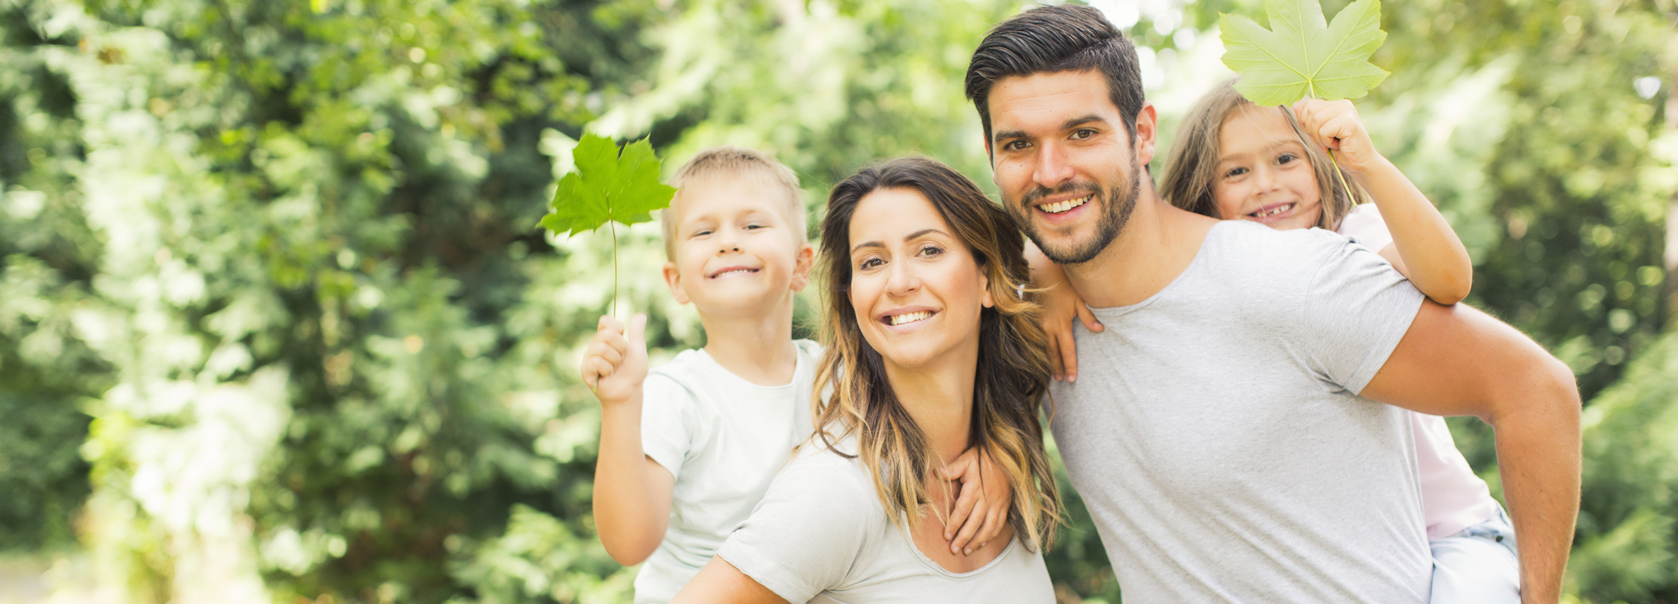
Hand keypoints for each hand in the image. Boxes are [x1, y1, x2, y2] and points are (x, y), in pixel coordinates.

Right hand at [580, 313, 648, 406]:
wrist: (629, 391)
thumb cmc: (632, 371)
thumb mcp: (638, 349)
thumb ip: (637, 332)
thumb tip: (641, 315)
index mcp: (606, 337)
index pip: (605, 321)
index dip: (618, 329)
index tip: (624, 342)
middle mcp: (595, 344)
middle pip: (607, 334)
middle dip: (621, 348)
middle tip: (620, 359)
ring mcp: (589, 356)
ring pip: (602, 348)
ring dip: (614, 360)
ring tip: (613, 369)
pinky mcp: (585, 369)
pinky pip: (596, 361)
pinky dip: (607, 369)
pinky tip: (606, 375)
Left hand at [941, 446, 1012, 554]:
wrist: (1006, 455)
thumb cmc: (982, 458)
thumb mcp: (966, 459)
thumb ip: (952, 469)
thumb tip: (936, 473)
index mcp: (974, 489)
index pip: (962, 511)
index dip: (954, 524)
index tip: (946, 536)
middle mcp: (987, 499)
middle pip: (974, 523)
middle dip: (964, 538)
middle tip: (954, 549)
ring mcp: (997, 504)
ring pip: (988, 527)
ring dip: (977, 541)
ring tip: (967, 551)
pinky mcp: (1004, 505)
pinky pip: (999, 524)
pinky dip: (991, 535)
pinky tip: (983, 543)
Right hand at [1027, 241, 1101, 380]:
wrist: (1042, 271)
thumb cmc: (1064, 283)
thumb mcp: (1080, 299)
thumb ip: (1088, 317)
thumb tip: (1099, 330)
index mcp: (1060, 324)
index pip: (1067, 350)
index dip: (1070, 365)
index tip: (1072, 378)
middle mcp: (1046, 327)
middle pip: (1053, 353)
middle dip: (1057, 367)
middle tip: (1061, 380)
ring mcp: (1036, 324)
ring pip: (1043, 346)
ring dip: (1048, 359)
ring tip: (1053, 371)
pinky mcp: (1031, 319)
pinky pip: (1037, 338)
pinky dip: (1041, 347)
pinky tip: (1044, 353)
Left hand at [1290, 99, 1383, 173]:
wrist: (1360, 164)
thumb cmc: (1339, 150)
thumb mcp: (1317, 135)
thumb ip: (1307, 120)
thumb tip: (1295, 104)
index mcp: (1335, 104)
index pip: (1308, 106)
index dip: (1306, 124)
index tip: (1321, 136)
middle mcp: (1342, 104)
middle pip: (1310, 111)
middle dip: (1312, 132)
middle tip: (1328, 142)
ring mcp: (1347, 110)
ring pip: (1315, 120)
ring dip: (1320, 138)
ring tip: (1334, 143)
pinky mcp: (1349, 121)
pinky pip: (1324, 131)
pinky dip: (1327, 142)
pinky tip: (1340, 145)